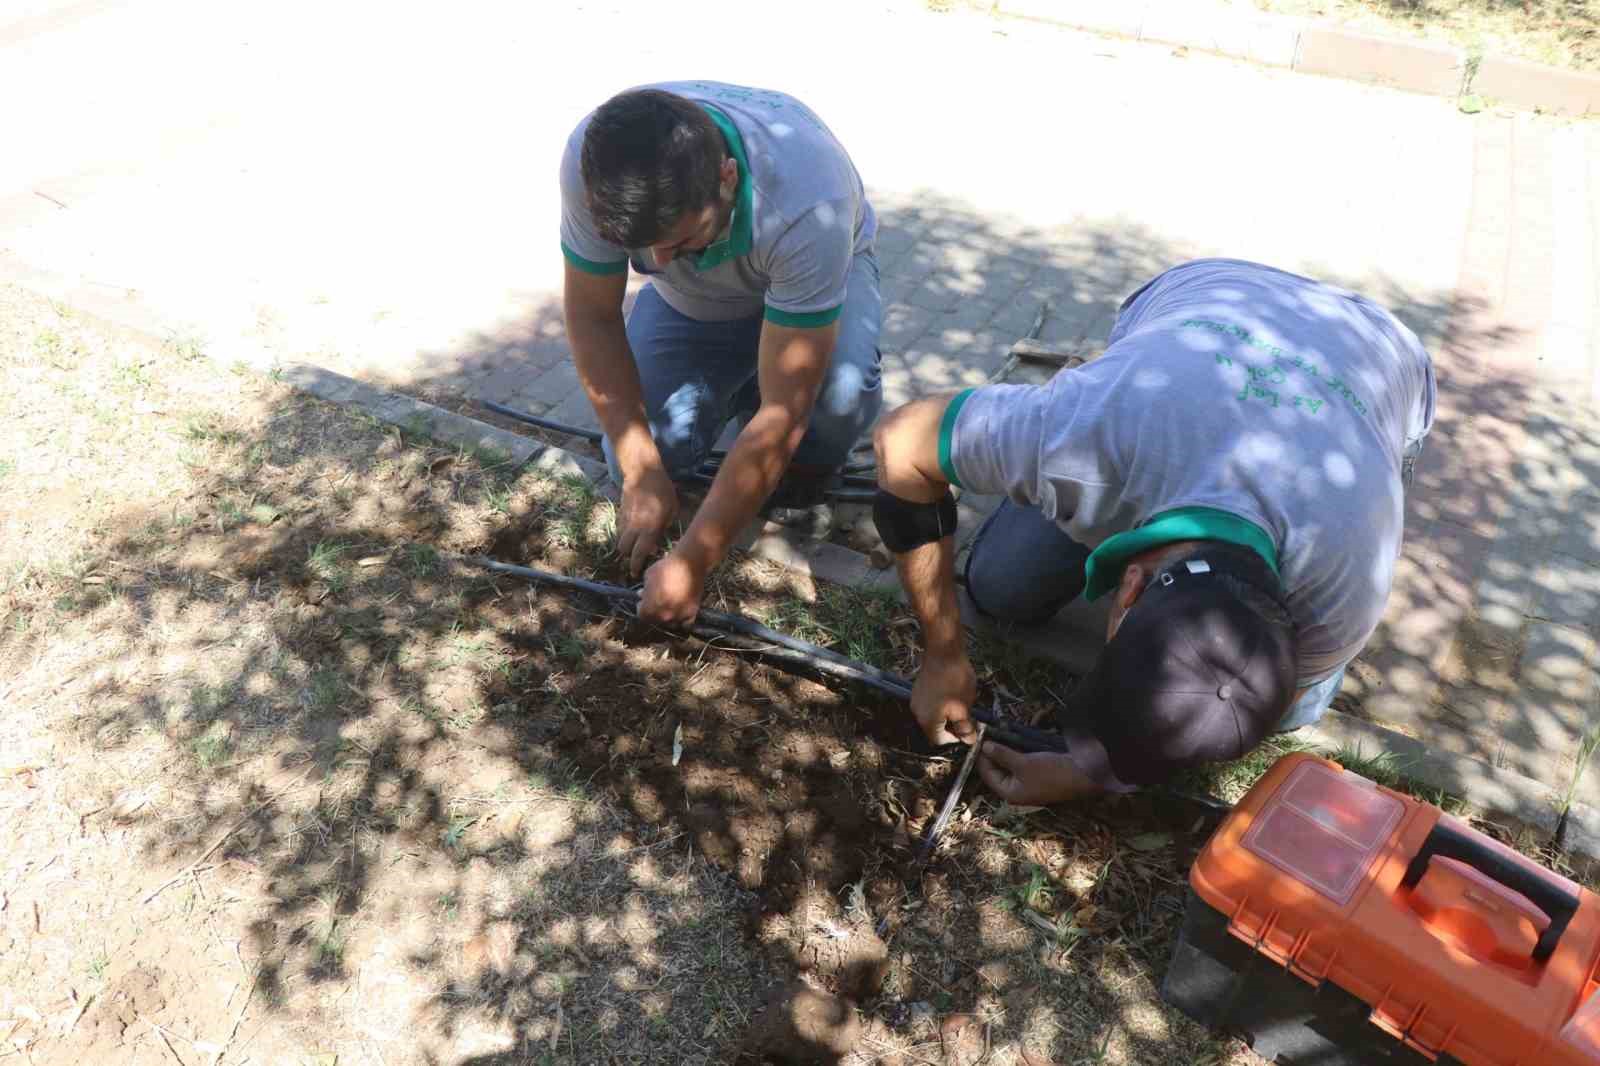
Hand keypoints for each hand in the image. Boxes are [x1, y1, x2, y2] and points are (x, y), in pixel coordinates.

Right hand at [617, 467, 678, 576]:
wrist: (642, 472)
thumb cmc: (662, 491)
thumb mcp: (672, 510)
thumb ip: (664, 528)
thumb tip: (655, 544)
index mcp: (650, 528)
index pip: (639, 553)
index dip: (636, 566)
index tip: (635, 574)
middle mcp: (635, 527)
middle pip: (624, 550)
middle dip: (628, 557)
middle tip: (636, 559)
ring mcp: (625, 520)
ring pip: (619, 540)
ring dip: (625, 546)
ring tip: (634, 547)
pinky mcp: (619, 513)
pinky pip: (619, 530)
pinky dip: (623, 535)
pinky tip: (632, 532)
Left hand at [639, 549, 705, 625]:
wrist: (689, 563)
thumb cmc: (667, 567)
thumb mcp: (649, 575)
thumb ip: (644, 589)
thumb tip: (641, 595)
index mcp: (651, 608)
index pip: (642, 616)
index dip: (641, 608)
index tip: (643, 602)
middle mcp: (664, 615)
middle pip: (655, 620)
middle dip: (653, 611)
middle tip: (656, 601)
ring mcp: (679, 616)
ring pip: (670, 623)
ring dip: (667, 616)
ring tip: (668, 605)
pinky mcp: (692, 613)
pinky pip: (685, 624)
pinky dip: (681, 619)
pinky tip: (679, 611)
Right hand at [910, 652, 977, 745]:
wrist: (943, 650)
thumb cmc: (954, 680)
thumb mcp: (964, 706)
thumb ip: (965, 727)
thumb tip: (969, 741)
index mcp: (927, 721)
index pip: (940, 740)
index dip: (956, 736)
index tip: (968, 725)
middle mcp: (917, 713)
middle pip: (935, 728)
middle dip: (951, 724)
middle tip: (966, 713)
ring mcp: (915, 700)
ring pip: (933, 716)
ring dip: (947, 713)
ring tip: (960, 701)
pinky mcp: (918, 689)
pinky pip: (930, 704)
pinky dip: (941, 703)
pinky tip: (951, 691)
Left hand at [977, 743, 1091, 804]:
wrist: (1085, 774)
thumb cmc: (1052, 772)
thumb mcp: (1024, 763)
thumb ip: (1002, 755)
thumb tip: (985, 747)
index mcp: (1011, 793)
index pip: (988, 775)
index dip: (982, 757)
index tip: (978, 739)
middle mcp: (1018, 790)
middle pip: (999, 769)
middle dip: (994, 752)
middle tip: (988, 732)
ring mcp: (1029, 782)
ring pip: (1011, 764)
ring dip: (1006, 749)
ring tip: (998, 732)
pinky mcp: (1040, 773)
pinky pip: (1023, 761)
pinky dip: (1018, 750)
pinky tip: (1015, 738)